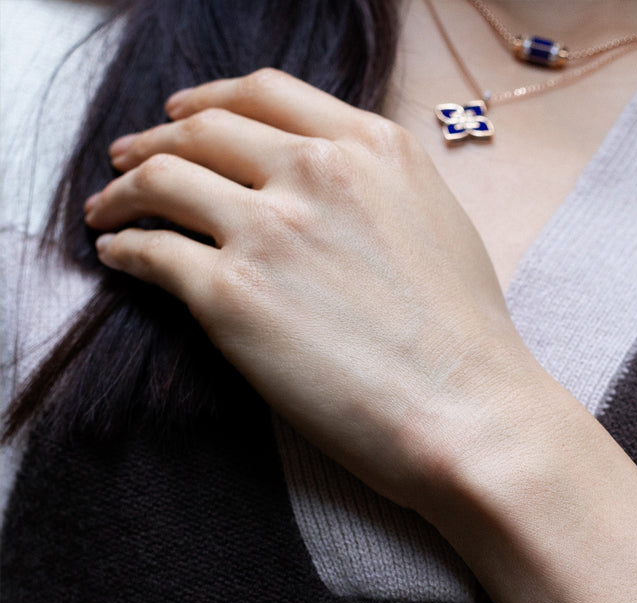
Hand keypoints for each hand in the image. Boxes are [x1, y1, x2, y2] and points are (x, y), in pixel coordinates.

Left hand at [83, 68, 541, 507]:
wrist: (469, 414)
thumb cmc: (467, 343)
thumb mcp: (442, 227)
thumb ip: (380, 189)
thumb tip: (332, 189)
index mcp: (373, 150)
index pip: (267, 95)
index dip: (212, 101)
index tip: (185, 115)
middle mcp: (317, 172)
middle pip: (204, 129)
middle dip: (156, 140)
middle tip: (130, 162)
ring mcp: (269, 230)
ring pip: (162, 180)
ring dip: (123, 192)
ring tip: (108, 210)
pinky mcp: (231, 295)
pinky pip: (152, 253)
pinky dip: (124, 249)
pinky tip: (118, 257)